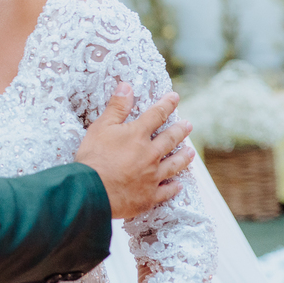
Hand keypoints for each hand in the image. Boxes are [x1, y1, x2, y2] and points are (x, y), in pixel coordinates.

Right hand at [74, 82, 194, 218]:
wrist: (93, 190)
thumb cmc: (94, 157)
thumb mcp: (101, 127)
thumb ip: (116, 107)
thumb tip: (126, 86)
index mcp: (138, 136)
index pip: (156, 115)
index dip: (166, 105)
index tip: (175, 97)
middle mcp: (150, 155)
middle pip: (169, 140)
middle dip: (180, 131)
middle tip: (189, 125)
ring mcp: (152, 177)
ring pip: (173, 165)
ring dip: (183, 158)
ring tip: (190, 153)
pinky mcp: (148, 196)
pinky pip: (165, 192)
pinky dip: (173, 188)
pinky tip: (179, 185)